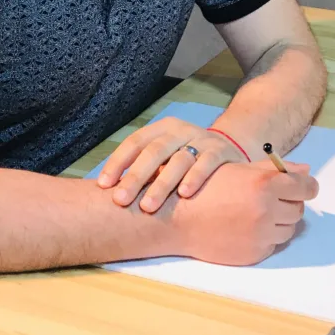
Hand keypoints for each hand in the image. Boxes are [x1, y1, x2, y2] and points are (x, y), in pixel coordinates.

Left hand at [97, 117, 246, 211]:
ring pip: (179, 159)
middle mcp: (180, 131)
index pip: (135, 142)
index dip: (118, 162)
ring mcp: (202, 139)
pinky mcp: (221, 152)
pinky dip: (195, 177)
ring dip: (162, 183)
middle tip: (121, 200)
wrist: (230, 148)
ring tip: (148, 206)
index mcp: (162, 129)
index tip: (103, 185)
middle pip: (154, 151)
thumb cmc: (188, 159)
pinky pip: (207, 163)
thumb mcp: (166, 156)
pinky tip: (185, 194)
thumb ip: (145, 168)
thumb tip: (107, 191)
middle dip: (136, 177)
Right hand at [175, 160, 318, 265]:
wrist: (177, 218)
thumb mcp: (238, 169)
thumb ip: (274, 170)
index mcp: (265, 184)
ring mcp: (261, 234)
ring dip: (279, 222)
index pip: (307, 188)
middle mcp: (267, 210)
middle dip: (289, 203)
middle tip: (269, 199)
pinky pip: (272, 245)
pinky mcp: (255, 254)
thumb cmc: (204, 187)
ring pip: (288, 230)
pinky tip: (244, 227)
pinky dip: (265, 237)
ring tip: (255, 214)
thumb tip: (305, 170)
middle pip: (298, 210)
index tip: (300, 187)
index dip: (305, 187)